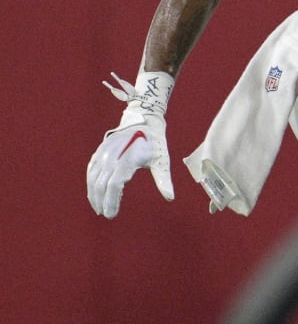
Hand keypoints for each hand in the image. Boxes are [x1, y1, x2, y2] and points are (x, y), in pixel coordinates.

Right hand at [87, 72, 175, 217]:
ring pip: (93, 178)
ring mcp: (104, 152)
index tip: (112, 214)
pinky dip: (90, 184)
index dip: (112, 201)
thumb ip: (164, 179)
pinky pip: (91, 170)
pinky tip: (94, 194)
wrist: (144, 120)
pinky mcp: (99, 151)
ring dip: (93, 195)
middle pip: (101, 184)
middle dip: (102, 201)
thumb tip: (170, 198)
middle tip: (106, 214)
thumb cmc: (155, 141)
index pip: (115, 184)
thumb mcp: (162, 159)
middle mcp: (113, 155)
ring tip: (98, 208)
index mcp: (129, 158)